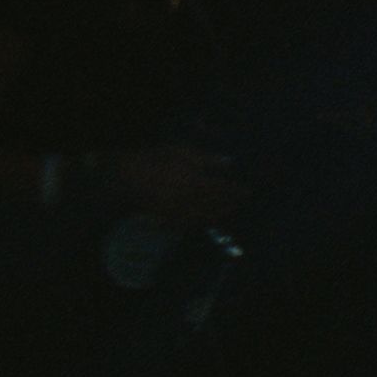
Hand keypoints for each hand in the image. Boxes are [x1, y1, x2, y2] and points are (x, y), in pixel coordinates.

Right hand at [106, 146, 235, 225]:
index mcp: (194, 182)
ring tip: (230, 211)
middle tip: (243, 202)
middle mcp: (188, 200)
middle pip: (215, 204)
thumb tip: (228, 163)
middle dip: (230, 203)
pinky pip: (188, 224)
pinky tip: (206, 221)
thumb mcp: (183, 152)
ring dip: (219, 214)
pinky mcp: (167, 218)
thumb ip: (207, 159)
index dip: (235, 191)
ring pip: (203, 216)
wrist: (129, 177)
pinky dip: (200, 223)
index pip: (221, 189)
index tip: (248, 191)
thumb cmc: (157, 159)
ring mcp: (177, 211)